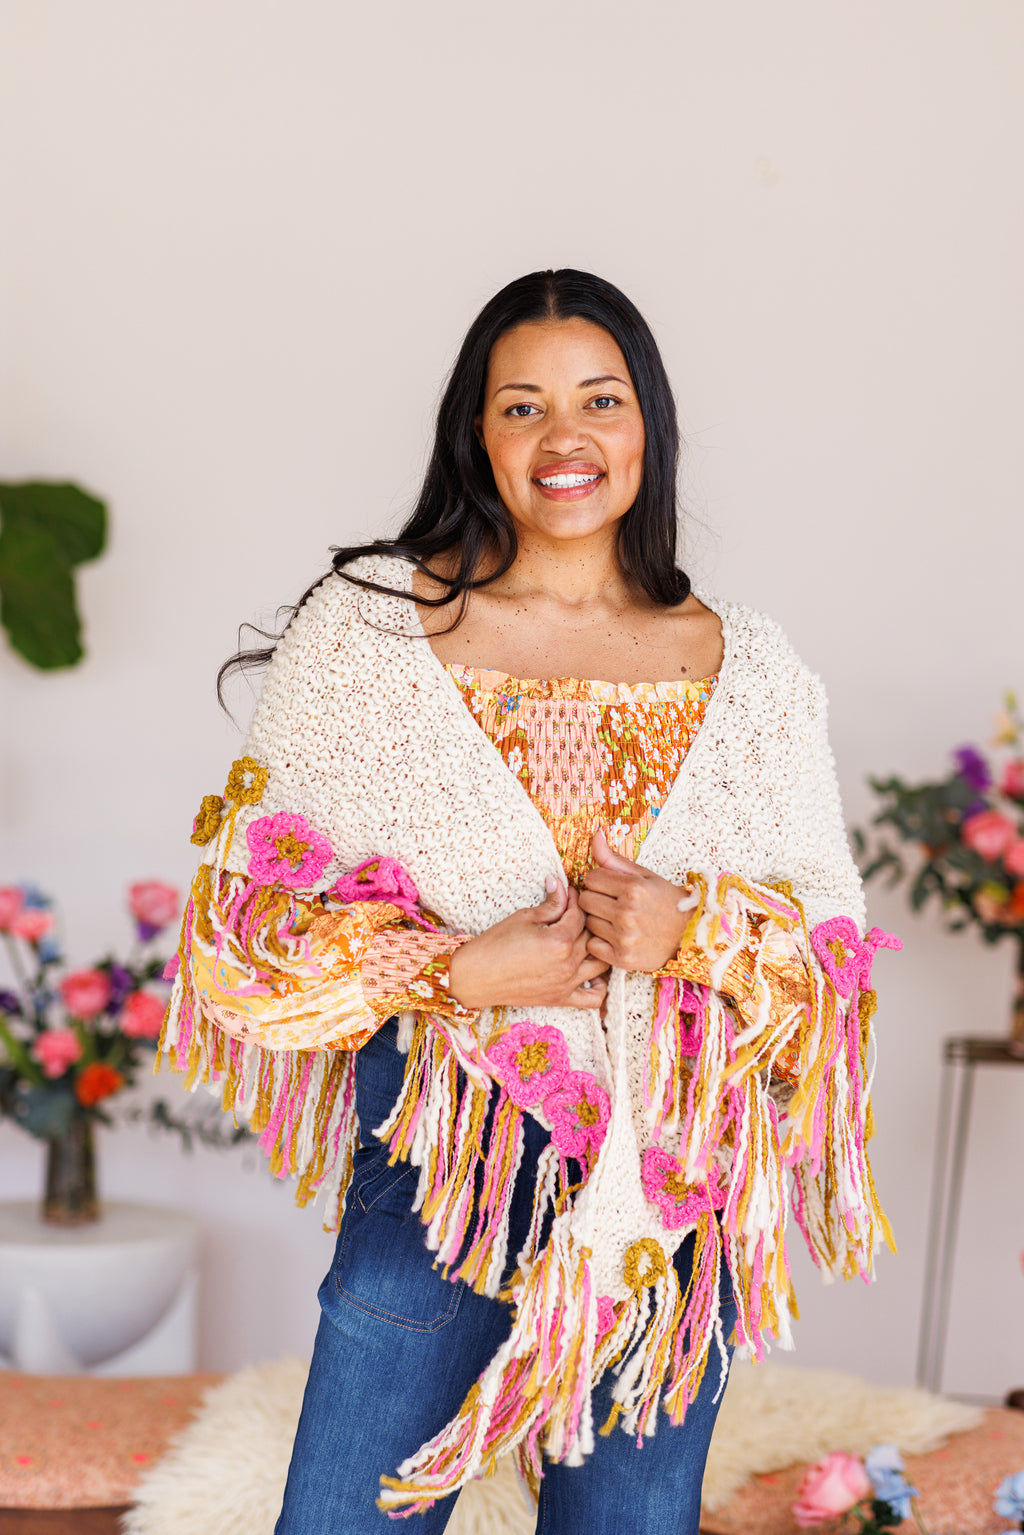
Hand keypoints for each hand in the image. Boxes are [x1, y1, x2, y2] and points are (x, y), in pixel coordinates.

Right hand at [447, 878, 609, 1010]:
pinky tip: (593, 972)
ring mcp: (567, 983)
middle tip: (574, 910)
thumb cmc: (494, 945)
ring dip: (597, 948)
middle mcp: (568, 964)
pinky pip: (594, 998)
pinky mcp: (561, 999)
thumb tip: (560, 885)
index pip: (579, 915)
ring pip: (599, 963)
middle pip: (590, 935)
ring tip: (585, 937)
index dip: (575, 900)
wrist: (475, 977)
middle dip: (584, 919)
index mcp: (560, 941)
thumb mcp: (523, 917)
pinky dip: (601, 986)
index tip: (570, 892)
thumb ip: (550, 904)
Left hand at [580, 827, 687, 972]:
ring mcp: (624, 937)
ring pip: (587, 923)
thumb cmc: (666, 902)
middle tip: (613, 904)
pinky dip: (600, 942)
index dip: (599, 881)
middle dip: (596, 899)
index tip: (612, 887)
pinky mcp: (622, 958)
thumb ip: (615, 859)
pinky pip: (592, 946)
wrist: (690, 936)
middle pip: (585, 900)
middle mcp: (627, 912)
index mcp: (634, 888)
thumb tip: (595, 834)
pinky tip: (615, 937)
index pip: (591, 877)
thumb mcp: (645, 876)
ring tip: (617, 921)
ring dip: (598, 921)